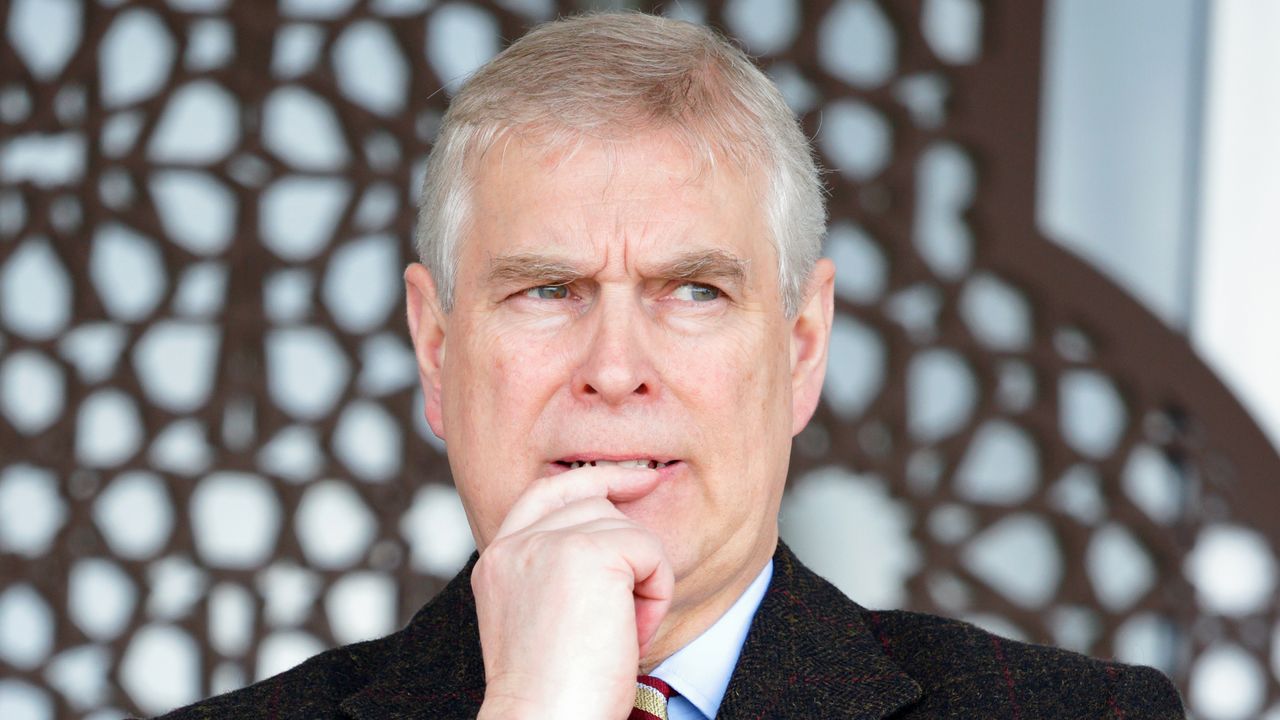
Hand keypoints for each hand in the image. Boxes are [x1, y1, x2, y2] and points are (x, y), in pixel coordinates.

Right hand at [473, 465, 673, 719]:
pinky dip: (656, 593)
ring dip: (641, 580)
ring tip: (620, 633)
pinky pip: (650, 550)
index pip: (545, 492)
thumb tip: (616, 535)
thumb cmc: (555, 695)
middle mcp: (515, 545)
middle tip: (630, 609)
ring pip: (627, 528)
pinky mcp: (587, 551)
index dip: (595, 479)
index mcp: (498, 561)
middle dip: (627, 548)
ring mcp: (548, 543)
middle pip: (594, 503)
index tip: (639, 479)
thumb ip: (557, 572)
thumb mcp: (542, 620)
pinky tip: (632, 632)